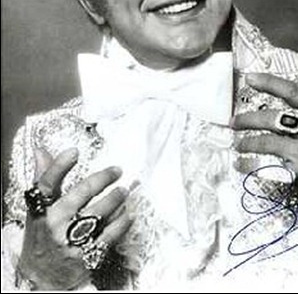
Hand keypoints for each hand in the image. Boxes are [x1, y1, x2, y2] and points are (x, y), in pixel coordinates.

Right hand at [17, 148, 132, 289]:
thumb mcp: (36, 209)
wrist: (41, 277)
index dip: (59, 166)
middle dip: (104, 178)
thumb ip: (43, 178)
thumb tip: (41, 150)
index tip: (74, 151)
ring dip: (117, 198)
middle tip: (118, 170)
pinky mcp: (86, 254)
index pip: (47, 183)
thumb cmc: (42, 236)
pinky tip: (129, 213)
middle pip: (82, 193)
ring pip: (100, 212)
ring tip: (126, 190)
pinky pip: (110, 233)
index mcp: (41, 209)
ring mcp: (70, 240)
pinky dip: (122, 221)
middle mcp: (55, 223)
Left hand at [232, 73, 297, 218]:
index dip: (270, 82)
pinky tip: (242, 164)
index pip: (295, 92)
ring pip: (268, 139)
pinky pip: (270, 163)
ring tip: (238, 144)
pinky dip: (251, 163)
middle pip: (274, 117)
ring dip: (248, 141)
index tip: (250, 78)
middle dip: (250, 119)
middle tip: (235, 121)